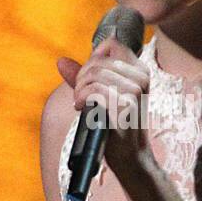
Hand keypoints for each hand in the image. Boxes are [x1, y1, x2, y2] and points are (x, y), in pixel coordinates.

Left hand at [56, 36, 149, 174]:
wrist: (130, 155)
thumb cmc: (116, 124)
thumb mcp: (104, 95)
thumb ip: (84, 77)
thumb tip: (60, 61)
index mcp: (140, 71)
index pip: (112, 45)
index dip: (93, 58)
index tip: (87, 78)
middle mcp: (141, 77)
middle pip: (98, 62)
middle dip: (81, 78)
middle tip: (80, 96)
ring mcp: (135, 91)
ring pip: (94, 76)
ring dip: (80, 90)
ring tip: (81, 103)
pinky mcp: (126, 105)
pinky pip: (93, 91)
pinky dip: (82, 99)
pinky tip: (83, 109)